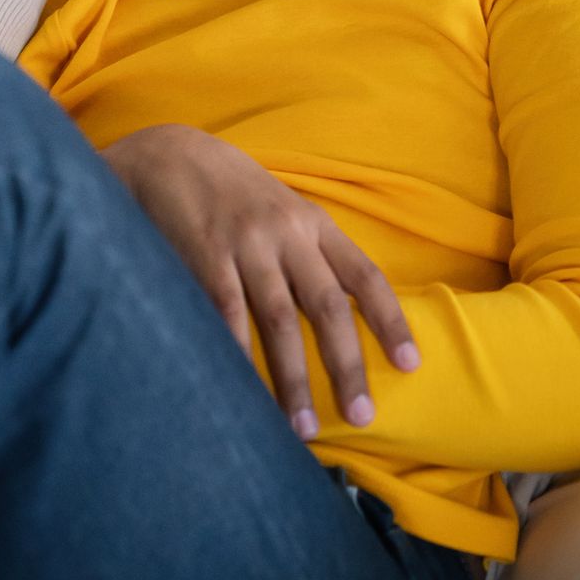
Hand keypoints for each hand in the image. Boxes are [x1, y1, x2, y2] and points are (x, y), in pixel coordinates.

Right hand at [105, 125, 418, 438]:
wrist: (168, 154)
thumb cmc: (232, 194)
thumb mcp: (282, 212)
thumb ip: (308, 257)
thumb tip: (339, 320)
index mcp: (314, 224)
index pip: (364, 276)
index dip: (390, 320)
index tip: (410, 365)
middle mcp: (288, 233)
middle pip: (327, 306)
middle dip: (346, 364)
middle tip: (361, 415)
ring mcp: (246, 245)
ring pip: (278, 320)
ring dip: (291, 378)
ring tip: (300, 426)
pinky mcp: (204, 255)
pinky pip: (225, 314)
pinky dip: (238, 356)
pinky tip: (243, 392)